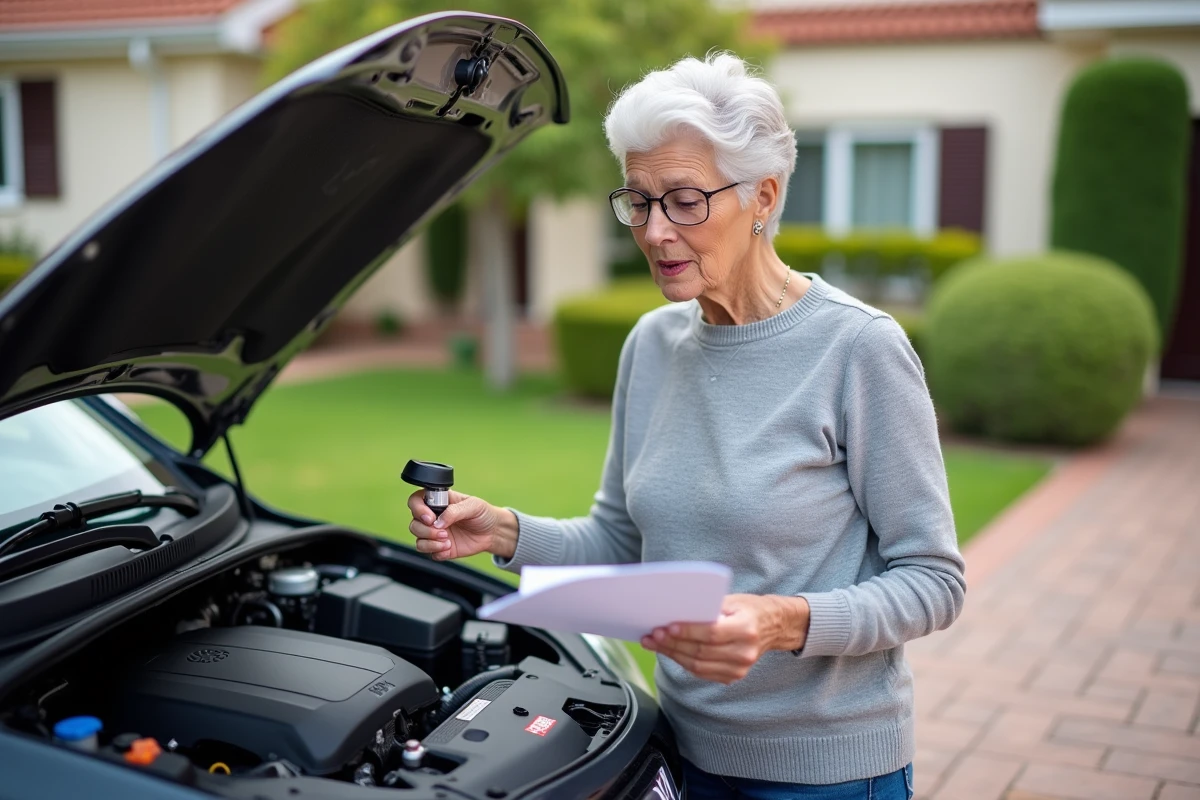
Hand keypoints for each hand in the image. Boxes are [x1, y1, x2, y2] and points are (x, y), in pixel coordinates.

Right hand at [407, 490, 505, 560]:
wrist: (493, 532)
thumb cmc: (483, 513)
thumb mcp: (473, 505)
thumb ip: (454, 511)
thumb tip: (438, 522)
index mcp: (439, 502)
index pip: (416, 501)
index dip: (418, 509)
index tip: (430, 518)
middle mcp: (433, 518)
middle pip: (414, 524)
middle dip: (426, 530)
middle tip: (443, 532)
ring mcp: (436, 534)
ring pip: (418, 540)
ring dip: (429, 542)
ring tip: (447, 541)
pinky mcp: (441, 548)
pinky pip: (429, 553)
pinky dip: (437, 551)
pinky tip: (449, 548)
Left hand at [641, 594, 809, 683]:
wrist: (774, 626)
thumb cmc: (749, 609)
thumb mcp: (733, 601)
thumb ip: (708, 608)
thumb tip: (676, 612)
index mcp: (746, 629)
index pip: (712, 633)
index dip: (688, 632)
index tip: (667, 627)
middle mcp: (745, 651)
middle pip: (701, 651)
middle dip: (673, 644)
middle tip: (652, 635)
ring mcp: (740, 668)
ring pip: (698, 665)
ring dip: (673, 654)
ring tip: (654, 644)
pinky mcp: (734, 676)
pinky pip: (702, 672)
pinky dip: (684, 662)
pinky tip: (670, 652)